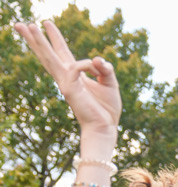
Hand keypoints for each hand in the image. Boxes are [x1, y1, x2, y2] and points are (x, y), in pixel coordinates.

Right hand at [13, 22, 121, 139]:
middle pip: (47, 54)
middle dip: (35, 38)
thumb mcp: (110, 83)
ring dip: (39, 41)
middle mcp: (66, 77)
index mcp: (75, 74)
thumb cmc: (107, 109)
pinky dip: (87, 65)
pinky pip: (76, 67)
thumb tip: (97, 58)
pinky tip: (96, 70)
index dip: (55, 38)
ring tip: (29, 25)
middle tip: (21, 23)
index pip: (62, 52)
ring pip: (49, 58)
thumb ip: (105, 69)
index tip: (46, 23)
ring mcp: (65, 83)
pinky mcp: (68, 89)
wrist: (105, 127)